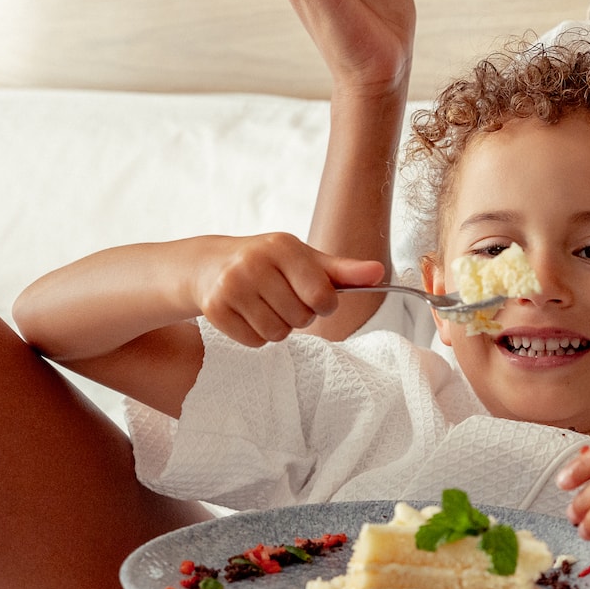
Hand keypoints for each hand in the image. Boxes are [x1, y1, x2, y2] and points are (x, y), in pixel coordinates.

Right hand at [189, 233, 383, 347]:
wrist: (211, 264)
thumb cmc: (269, 263)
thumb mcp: (306, 259)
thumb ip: (343, 270)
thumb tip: (379, 273)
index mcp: (283, 246)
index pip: (322, 296)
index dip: (324, 304)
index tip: (315, 297)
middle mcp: (253, 263)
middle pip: (300, 318)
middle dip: (299, 315)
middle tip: (284, 299)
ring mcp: (231, 286)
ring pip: (277, 334)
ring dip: (278, 327)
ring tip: (267, 306)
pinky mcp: (214, 309)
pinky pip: (254, 342)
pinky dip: (256, 335)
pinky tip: (248, 314)